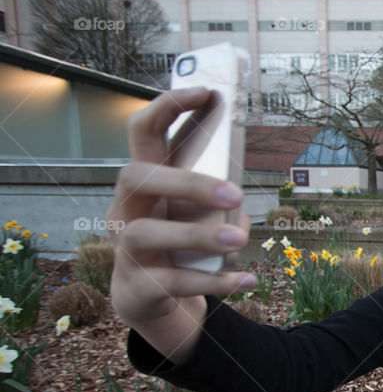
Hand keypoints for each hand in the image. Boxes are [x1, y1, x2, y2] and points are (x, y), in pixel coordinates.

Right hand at [107, 88, 255, 327]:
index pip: (144, 131)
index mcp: (146, 182)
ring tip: (240, 239)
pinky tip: (247, 280)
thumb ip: (217, 199)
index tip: (208, 92)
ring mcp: (125, 249)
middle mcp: (127, 208)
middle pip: (137, 177)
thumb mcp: (198, 215)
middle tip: (236, 194)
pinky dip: (213, 281)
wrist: (149, 300)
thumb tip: (235, 200)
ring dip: (198, 235)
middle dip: (187, 182)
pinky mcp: (137, 287)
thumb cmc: (179, 243)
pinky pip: (172, 282)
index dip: (169, 106)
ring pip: (146, 233)